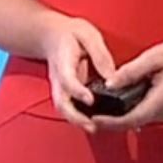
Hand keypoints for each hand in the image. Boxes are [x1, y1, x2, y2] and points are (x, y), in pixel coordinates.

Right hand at [38, 15, 117, 133]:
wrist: (49, 34)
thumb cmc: (70, 33)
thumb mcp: (87, 35)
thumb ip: (99, 54)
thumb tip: (112, 77)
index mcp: (63, 61)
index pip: (67, 79)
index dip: (77, 90)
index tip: (90, 100)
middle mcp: (58, 78)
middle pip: (61, 102)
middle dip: (75, 116)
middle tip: (92, 126)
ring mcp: (60, 86)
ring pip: (63, 108)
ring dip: (76, 121)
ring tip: (94, 129)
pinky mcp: (65, 91)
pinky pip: (69, 107)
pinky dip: (79, 118)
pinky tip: (94, 123)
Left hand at [96, 38, 162, 129]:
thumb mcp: (154, 58)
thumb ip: (131, 72)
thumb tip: (110, 83)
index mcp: (160, 101)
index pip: (131, 119)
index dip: (110, 122)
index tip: (94, 120)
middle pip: (131, 123)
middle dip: (110, 123)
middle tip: (89, 116)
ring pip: (136, 120)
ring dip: (118, 118)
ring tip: (97, 111)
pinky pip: (142, 113)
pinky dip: (127, 112)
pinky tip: (114, 104)